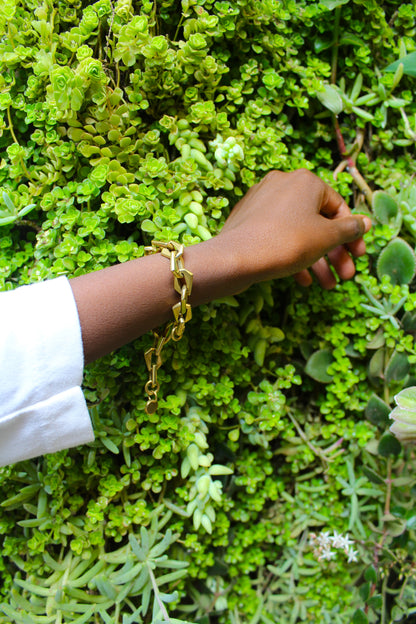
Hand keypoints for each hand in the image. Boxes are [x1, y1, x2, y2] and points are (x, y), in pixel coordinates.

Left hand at [218, 168, 371, 289]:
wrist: (235, 258)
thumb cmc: (286, 243)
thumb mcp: (325, 238)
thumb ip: (349, 229)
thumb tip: (365, 223)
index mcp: (305, 181)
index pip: (338, 207)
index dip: (351, 235)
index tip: (357, 256)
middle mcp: (283, 184)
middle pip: (318, 222)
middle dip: (334, 253)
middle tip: (345, 276)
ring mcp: (263, 201)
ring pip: (298, 231)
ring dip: (316, 259)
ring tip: (326, 285)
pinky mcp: (248, 219)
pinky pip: (278, 235)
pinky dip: (292, 254)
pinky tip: (301, 280)